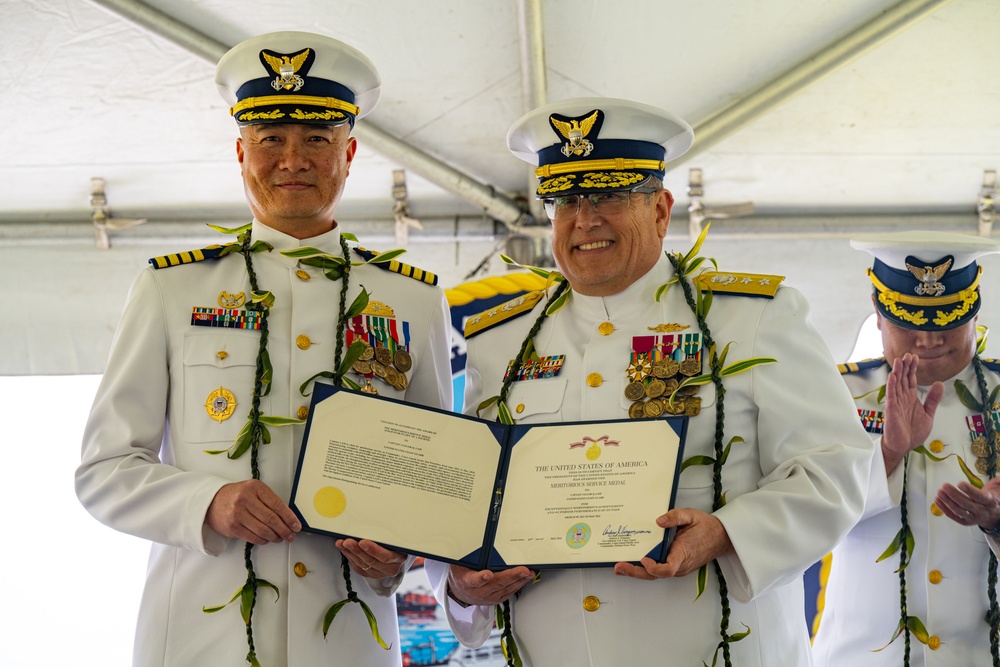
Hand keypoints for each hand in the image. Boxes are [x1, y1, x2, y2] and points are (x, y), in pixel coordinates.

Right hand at [205, 479, 300, 544]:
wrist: (212, 501)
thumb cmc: (237, 496)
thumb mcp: (253, 491)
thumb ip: (269, 500)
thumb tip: (288, 517)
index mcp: (255, 487)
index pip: (277, 504)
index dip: (289, 517)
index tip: (296, 525)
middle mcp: (245, 499)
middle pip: (271, 518)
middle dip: (284, 529)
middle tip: (291, 535)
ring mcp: (237, 514)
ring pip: (263, 530)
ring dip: (275, 536)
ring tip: (281, 538)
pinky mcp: (232, 527)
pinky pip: (253, 537)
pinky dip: (263, 540)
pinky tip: (268, 539)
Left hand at [335, 538, 407, 578]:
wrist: (398, 555)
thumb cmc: (397, 544)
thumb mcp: (397, 538)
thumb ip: (388, 535)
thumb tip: (372, 524)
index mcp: (399, 558)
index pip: (385, 556)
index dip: (373, 550)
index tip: (362, 542)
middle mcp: (390, 568)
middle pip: (371, 561)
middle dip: (357, 550)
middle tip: (348, 542)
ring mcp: (379, 573)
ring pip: (362, 564)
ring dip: (350, 553)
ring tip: (342, 543)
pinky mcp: (370, 574)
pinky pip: (358, 567)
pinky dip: (350, 557)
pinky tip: (344, 549)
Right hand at [445, 564, 534, 606]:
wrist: (461, 592)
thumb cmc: (462, 574)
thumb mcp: (459, 563)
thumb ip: (467, 555)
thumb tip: (474, 539)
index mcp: (467, 581)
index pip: (473, 580)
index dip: (481, 578)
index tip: (487, 574)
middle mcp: (479, 591)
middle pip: (496, 584)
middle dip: (511, 576)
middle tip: (523, 570)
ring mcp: (489, 596)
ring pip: (505, 588)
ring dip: (519, 580)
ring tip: (529, 573)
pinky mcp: (497, 598)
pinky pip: (510, 591)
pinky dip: (519, 584)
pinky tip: (526, 578)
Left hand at [613, 508, 732, 579]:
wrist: (721, 537)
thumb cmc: (706, 527)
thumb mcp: (691, 515)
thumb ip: (675, 516)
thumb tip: (659, 520)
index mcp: (683, 553)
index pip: (668, 568)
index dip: (655, 567)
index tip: (645, 559)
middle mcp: (680, 564)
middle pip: (656, 575)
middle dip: (636, 572)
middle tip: (619, 568)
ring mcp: (678, 567)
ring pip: (656, 574)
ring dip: (638, 571)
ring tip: (621, 566)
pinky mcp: (676, 565)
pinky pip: (660, 570)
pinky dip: (646, 568)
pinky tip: (634, 562)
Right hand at [882, 353, 943, 473]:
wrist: (903, 446)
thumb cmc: (913, 432)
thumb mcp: (928, 414)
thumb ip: (933, 399)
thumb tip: (939, 383)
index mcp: (910, 398)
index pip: (910, 380)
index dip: (912, 369)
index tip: (914, 358)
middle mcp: (902, 398)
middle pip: (903, 378)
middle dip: (905, 366)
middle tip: (907, 354)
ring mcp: (896, 403)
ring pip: (896, 383)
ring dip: (898, 371)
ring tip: (899, 360)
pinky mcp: (891, 409)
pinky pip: (891, 395)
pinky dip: (891, 384)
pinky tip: (893, 375)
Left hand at [935, 477, 999, 530]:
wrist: (996, 514)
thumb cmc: (991, 498)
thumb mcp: (997, 490)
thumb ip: (996, 483)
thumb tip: (997, 478)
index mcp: (990, 501)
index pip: (980, 496)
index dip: (969, 490)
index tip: (959, 483)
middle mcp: (982, 511)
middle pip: (967, 504)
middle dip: (954, 495)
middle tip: (944, 486)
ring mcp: (974, 518)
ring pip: (960, 511)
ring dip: (947, 502)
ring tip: (939, 492)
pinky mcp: (967, 522)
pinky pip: (954, 517)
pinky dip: (944, 509)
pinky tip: (937, 500)